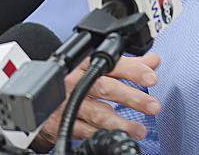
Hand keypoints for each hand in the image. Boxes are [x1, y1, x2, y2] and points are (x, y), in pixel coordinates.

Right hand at [32, 53, 160, 151]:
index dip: (133, 70)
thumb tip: (153, 61)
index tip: (151, 77)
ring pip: (96, 113)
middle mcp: (77, 82)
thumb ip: (128, 66)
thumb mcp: (100, 69)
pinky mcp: (64, 124)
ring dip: (121, 123)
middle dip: (131, 97)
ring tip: (139, 130)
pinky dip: (102, 135)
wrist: (45, 102)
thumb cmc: (77, 82)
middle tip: (153, 106)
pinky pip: (85, 132)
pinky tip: (118, 137)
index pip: (113, 63)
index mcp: (87, 65)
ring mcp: (69, 104)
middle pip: (105, 87)